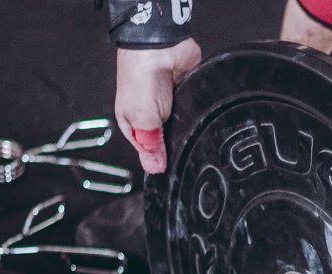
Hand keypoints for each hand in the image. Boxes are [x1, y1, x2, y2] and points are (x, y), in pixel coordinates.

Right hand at [114, 39, 201, 173]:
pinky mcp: (186, 95)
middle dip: (175, 144)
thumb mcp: (142, 121)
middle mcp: (150, 115)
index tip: (170, 167)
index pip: (147, 151)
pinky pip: (194, 112)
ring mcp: (169, 105)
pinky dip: (197, 114)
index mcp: (132, 123)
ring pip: (182, 127)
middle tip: (183, 149)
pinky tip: (198, 116)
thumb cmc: (142, 76)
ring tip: (190, 128)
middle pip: (166, 140)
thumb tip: (154, 168)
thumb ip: (150, 145)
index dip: (159, 159)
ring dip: (187, 128)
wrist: (160, 47)